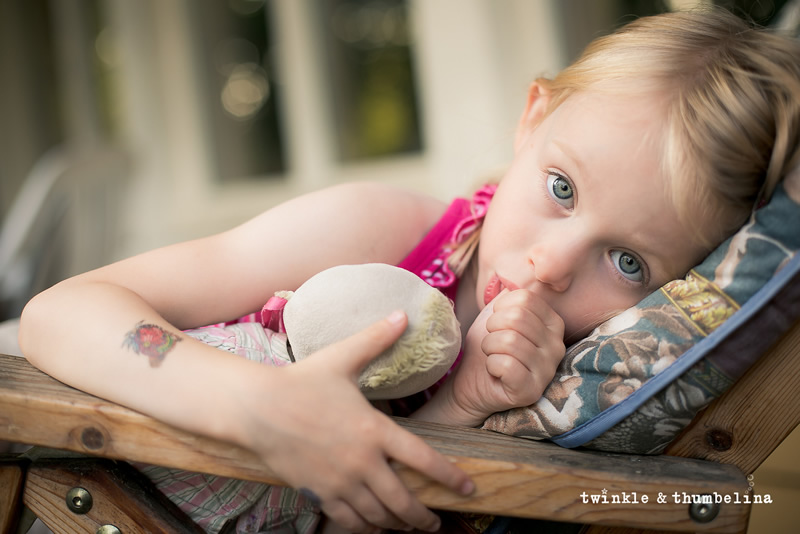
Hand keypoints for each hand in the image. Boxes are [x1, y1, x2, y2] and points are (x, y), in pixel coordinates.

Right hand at [233, 311, 473, 532]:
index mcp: (374, 429)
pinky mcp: (318, 493)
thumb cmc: (301, 381)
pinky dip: (365, 528)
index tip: (468, 489)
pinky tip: (373, 528)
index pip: (424, 460)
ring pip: (378, 516)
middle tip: (436, 523)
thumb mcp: (342, 357)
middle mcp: (362, 461)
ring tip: (409, 527)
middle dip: (424, 517)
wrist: (256, 408)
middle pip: (403, 501)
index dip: (450, 478)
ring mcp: (339, 482)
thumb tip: (401, 313)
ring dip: (398, 525)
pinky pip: (348, 521)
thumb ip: (376, 339)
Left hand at [418, 289, 564, 426]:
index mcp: (553, 323)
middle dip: (492, 328)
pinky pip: (506, 365)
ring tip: (492, 356)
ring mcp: (547, 371)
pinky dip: (491, 365)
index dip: (500, 309)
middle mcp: (557, 346)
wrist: (471, 380)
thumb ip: (513, 294)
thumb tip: (528, 268)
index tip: (497, 324)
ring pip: (509, 341)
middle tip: (491, 342)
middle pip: (517, 318)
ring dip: (489, 347)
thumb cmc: (489, 344)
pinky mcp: (532, 391)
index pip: (525, 298)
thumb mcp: (499, 312)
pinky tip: (495, 372)